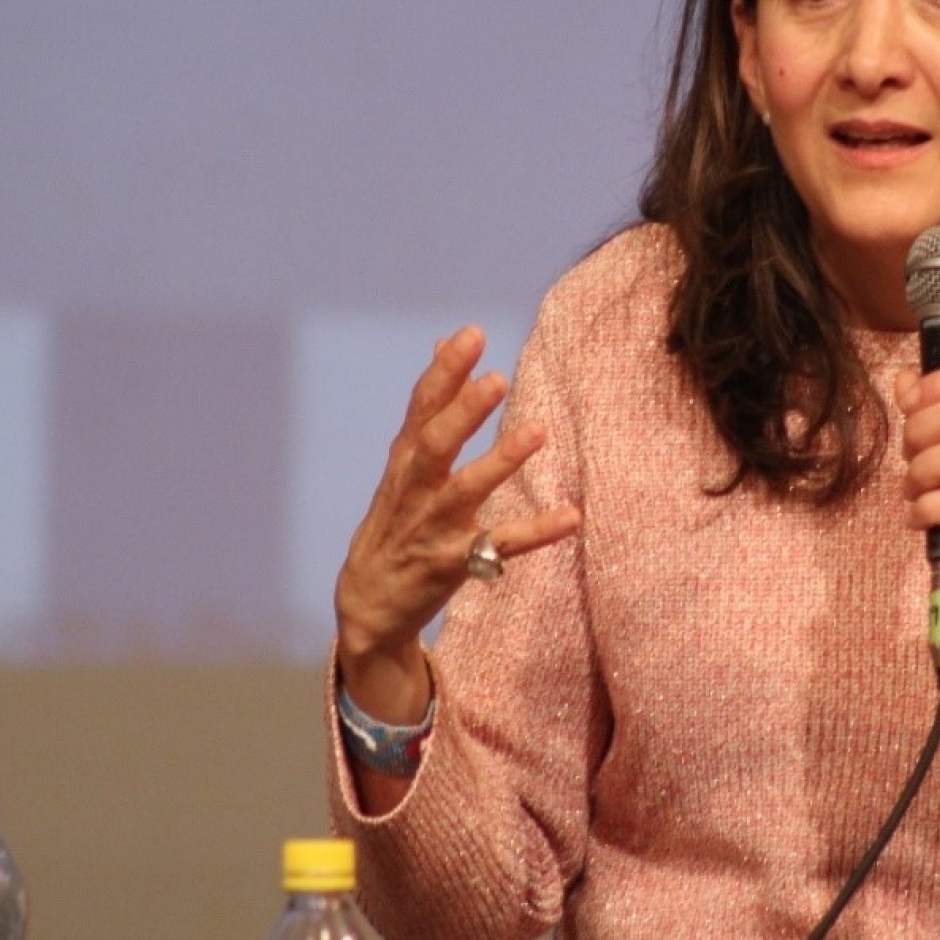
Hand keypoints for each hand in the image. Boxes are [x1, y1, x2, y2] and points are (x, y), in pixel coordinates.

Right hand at [335, 325, 580, 718]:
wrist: (368, 604)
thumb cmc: (396, 521)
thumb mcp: (404, 462)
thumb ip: (431, 405)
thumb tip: (445, 342)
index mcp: (405, 461)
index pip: (421, 408)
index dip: (445, 372)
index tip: (471, 335)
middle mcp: (415, 490)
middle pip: (435, 444)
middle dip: (463, 411)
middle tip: (497, 379)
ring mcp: (433, 528)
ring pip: (466, 491)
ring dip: (500, 462)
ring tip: (538, 432)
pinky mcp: (454, 563)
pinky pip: (500, 545)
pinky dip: (536, 531)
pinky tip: (571, 515)